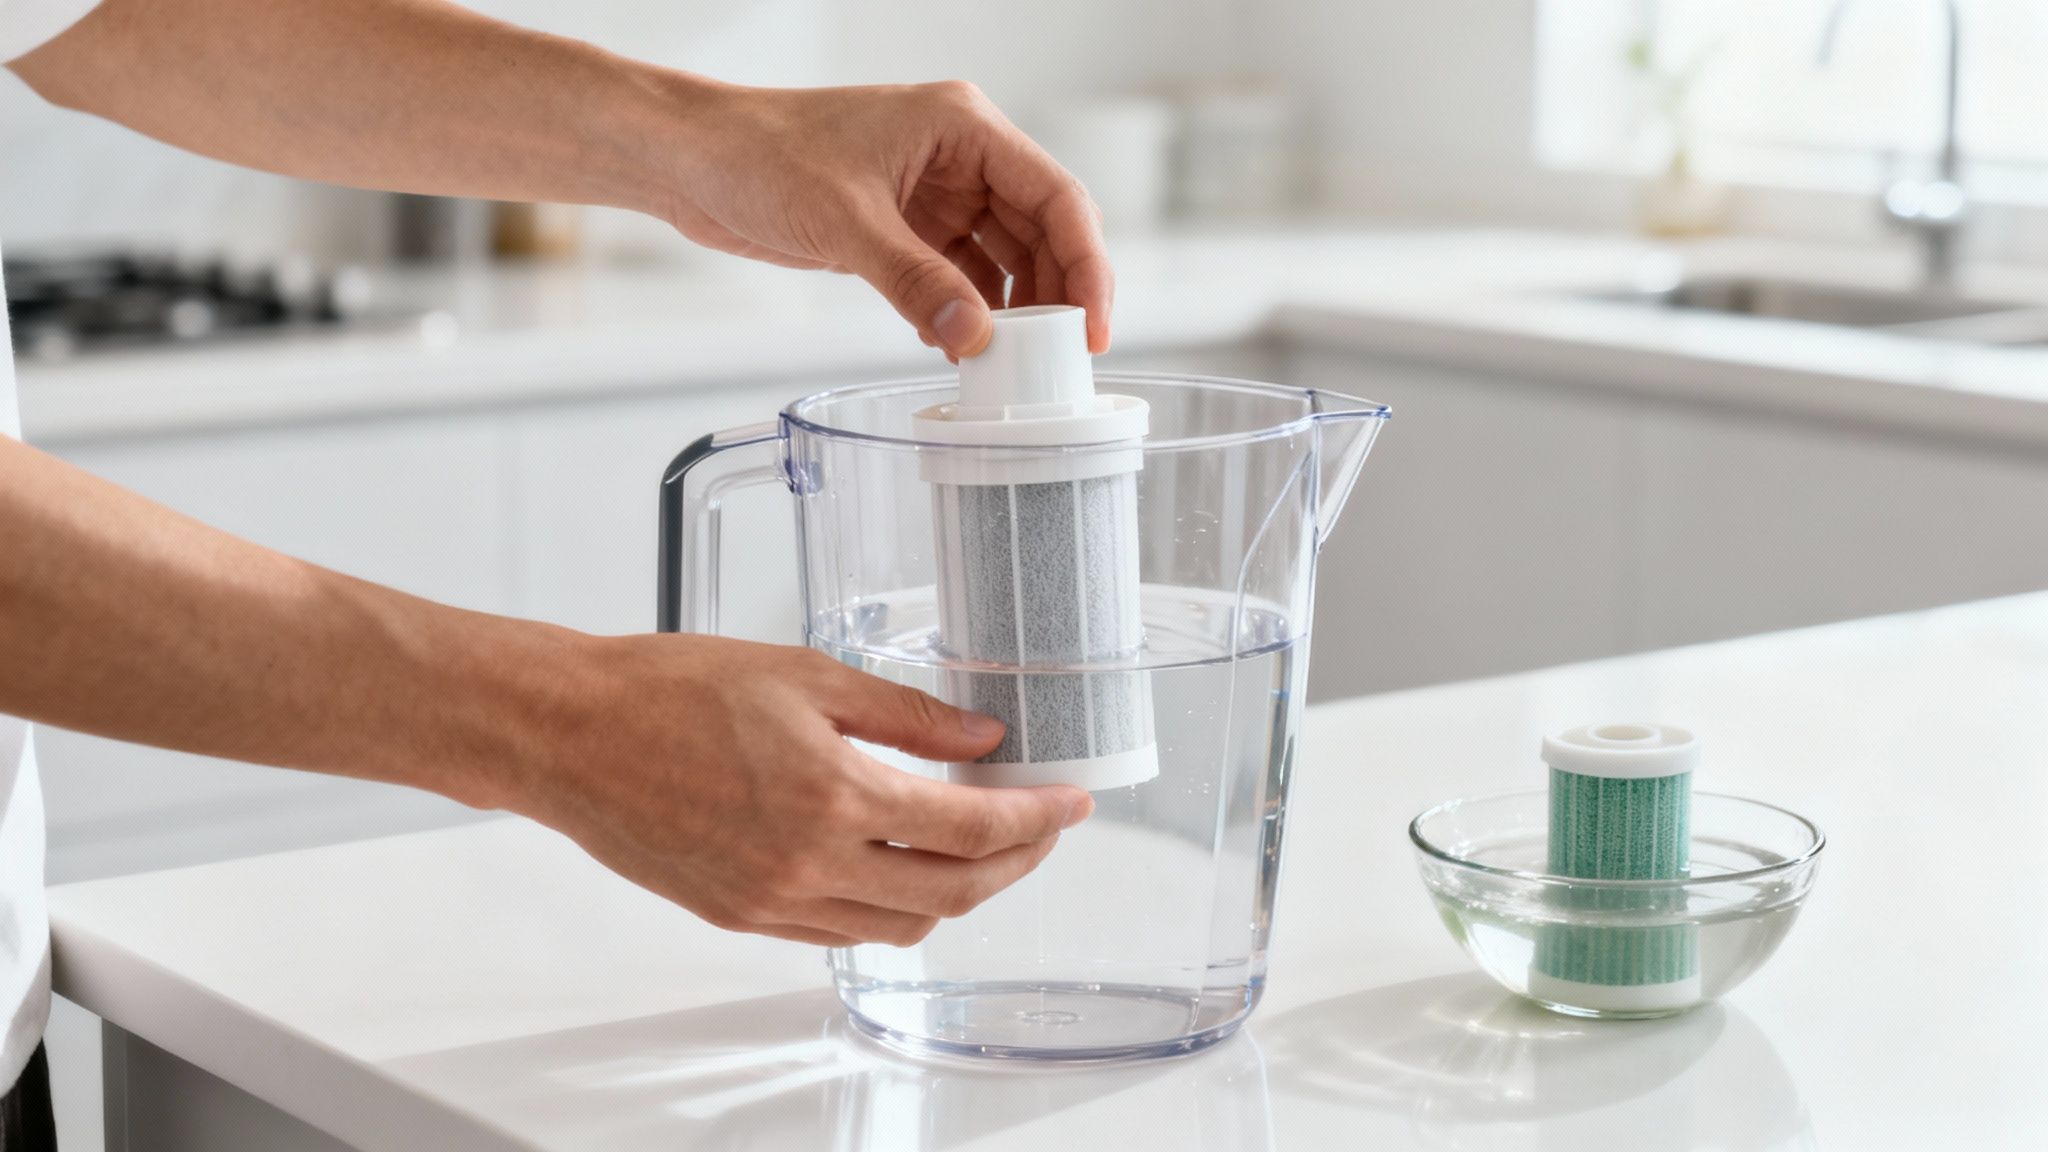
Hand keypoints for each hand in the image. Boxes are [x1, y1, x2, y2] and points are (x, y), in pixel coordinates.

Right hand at [515, 633, 1092, 946]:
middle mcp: (808, 862)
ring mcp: (774, 899)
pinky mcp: (742, 915)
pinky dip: (891, 908)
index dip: (1037, 819)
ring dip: (958, 893)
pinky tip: (903, 868)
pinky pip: (843, 932)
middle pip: (953, 891)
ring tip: (981, 847)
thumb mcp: (805, 673)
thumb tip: (982, 740)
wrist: (571, 734)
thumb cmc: (670, 689)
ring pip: (902, 925)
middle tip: (1043, 827)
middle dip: (1016, 862)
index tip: (1072, 801)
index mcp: (832, 793)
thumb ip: (906, 713)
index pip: (972, 828)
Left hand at [657, 79, 1113, 357]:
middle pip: (1042, 233)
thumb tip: (974, 337)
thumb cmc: (760, 153)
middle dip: (1055, 297)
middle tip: (1060, 360)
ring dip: (1011, 311)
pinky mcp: (904, 229)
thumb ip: (915, 282)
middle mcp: (960, 158)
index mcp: (964, 127)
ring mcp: (934, 195)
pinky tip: (957, 346)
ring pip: (1004, 260)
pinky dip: (965, 313)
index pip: (1057, 197)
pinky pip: (959, 277)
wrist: (693, 161)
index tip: (1093, 327)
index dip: (1086, 266)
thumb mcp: (845, 222)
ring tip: (1010, 362)